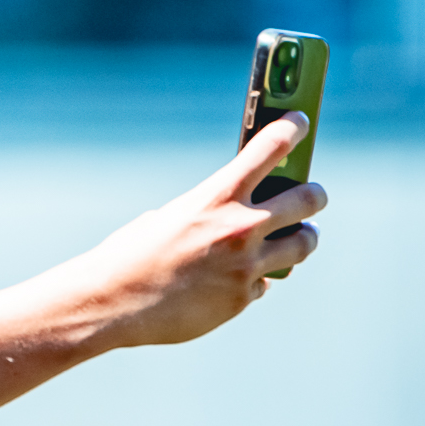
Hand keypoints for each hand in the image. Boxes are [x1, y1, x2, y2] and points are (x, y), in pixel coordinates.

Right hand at [75, 113, 327, 349]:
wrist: (110, 303)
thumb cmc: (129, 255)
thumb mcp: (168, 216)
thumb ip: (208, 211)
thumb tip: (238, 215)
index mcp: (216, 197)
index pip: (271, 147)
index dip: (292, 128)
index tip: (299, 122)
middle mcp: (240, 228)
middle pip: (308, 199)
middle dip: (313, 195)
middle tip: (311, 196)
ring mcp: (245, 266)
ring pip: (304, 244)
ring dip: (303, 238)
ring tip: (299, 237)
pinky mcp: (242, 298)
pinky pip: (265, 282)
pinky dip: (254, 279)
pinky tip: (236, 279)